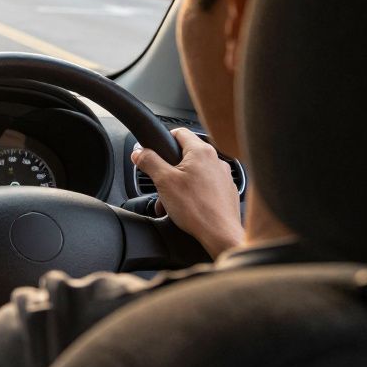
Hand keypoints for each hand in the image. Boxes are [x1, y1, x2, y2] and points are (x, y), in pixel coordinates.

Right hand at [132, 128, 243, 257]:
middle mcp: (216, 160)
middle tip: (161, 184)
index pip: (179, 132)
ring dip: (180, 183)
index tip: (154, 152)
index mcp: (201, 151)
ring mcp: (224, 176)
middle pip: (186, 155)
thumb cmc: (196, 208)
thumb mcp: (163, 181)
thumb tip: (138, 152)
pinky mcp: (227, 191)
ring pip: (195, 172)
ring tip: (172, 202)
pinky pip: (206, 186)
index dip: (163, 140)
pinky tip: (187, 207)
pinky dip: (194, 193)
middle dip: (170, 169)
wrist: (221, 234)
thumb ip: (149, 161)